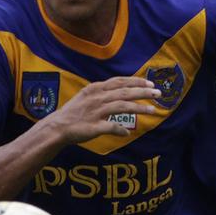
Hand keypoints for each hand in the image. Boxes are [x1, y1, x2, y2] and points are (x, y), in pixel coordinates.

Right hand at [44, 76, 161, 143]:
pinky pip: (111, 127)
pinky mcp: (93, 126)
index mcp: (95, 89)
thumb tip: (123, 93)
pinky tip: (127, 133)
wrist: (57, 127)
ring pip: (122, 107)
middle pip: (124, 92)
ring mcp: (95, 112)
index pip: (119, 81)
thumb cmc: (74, 113)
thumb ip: (105, 93)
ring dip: (139, 108)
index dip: (135, 82)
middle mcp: (97, 98)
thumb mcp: (87, 96)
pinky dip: (120, 129)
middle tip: (158, 93)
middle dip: (143, 92)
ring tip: (154, 111)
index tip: (150, 83)